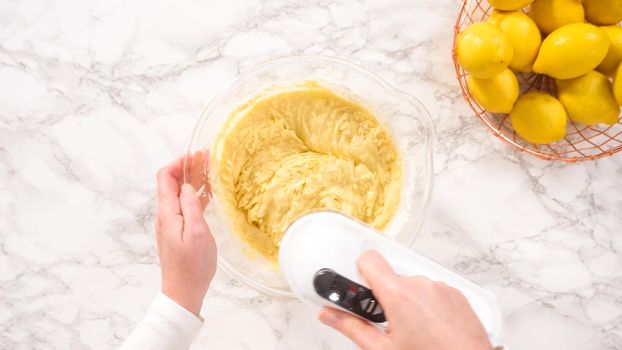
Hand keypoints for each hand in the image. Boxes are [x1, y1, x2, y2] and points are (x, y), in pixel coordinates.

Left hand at [155, 153, 216, 316]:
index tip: (196, 155)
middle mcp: (166, 215)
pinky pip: (186, 206)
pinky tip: (209, 192)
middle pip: (172, 183)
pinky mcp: (179, 231)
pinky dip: (196, 194)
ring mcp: (172, 223)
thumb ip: (191, 206)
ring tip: (210, 169)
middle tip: (207, 157)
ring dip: (193, 180)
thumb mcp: (197, 233)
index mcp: (168, 213)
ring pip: (180, 194)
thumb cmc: (192, 266)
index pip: (165, 177)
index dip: (178, 163)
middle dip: (188, 167)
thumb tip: (187, 185)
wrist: (183, 291)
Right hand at [318, 251, 492, 349]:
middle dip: (385, 297)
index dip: (359, 272)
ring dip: (408, 302)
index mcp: (398, 294)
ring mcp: (441, 288)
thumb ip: (352, 327)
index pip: (369, 260)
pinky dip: (428, 305)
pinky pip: (433, 291)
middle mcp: (420, 285)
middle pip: (391, 278)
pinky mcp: (456, 295)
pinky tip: (430, 327)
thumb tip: (330, 315)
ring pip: (413, 285)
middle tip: (388, 323)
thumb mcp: (382, 348)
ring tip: (413, 329)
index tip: (357, 287)